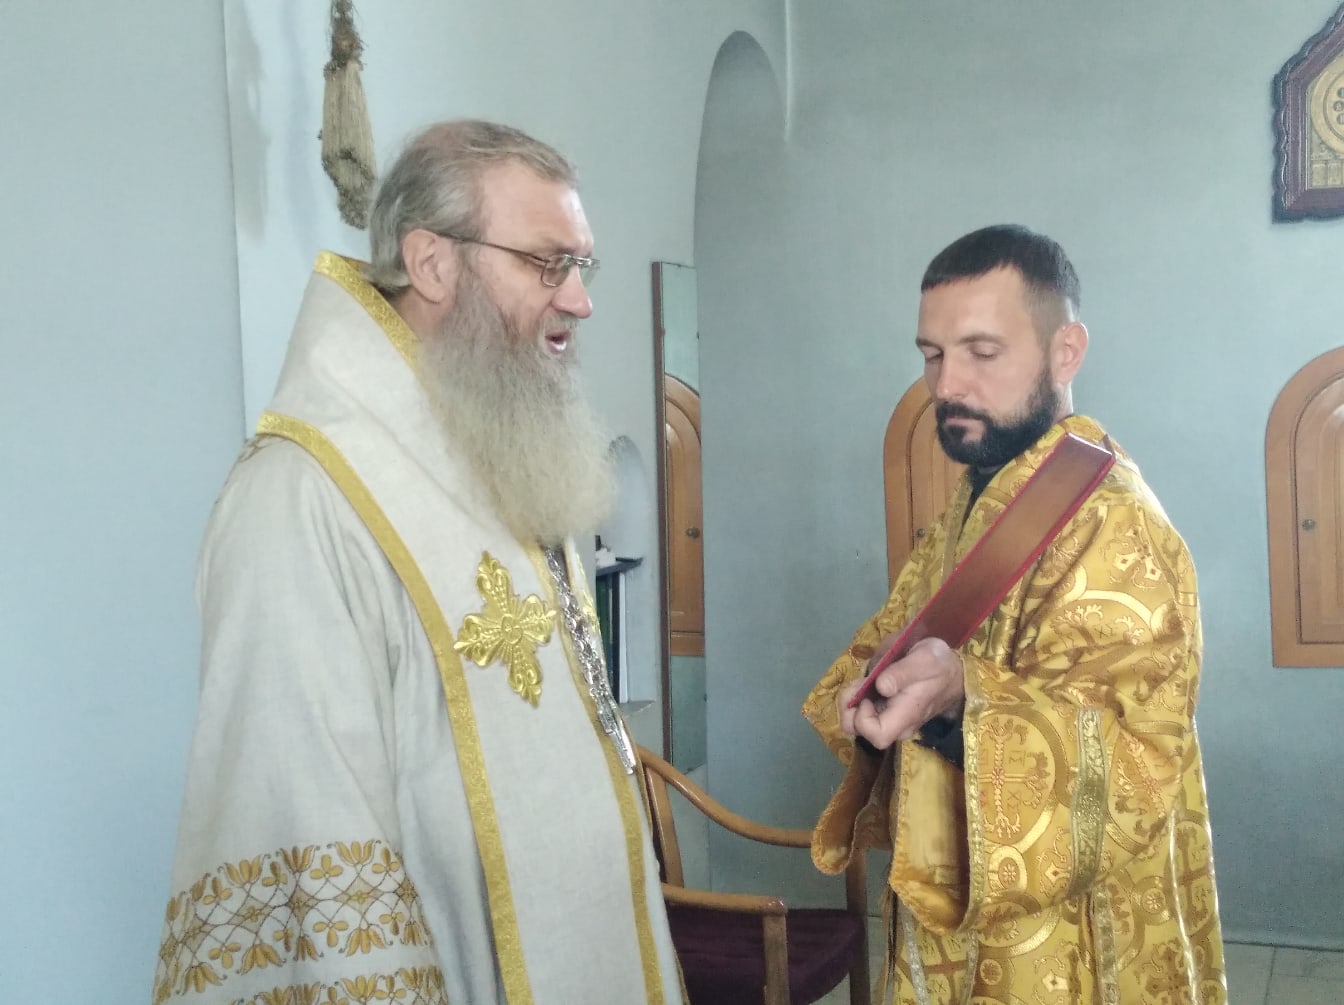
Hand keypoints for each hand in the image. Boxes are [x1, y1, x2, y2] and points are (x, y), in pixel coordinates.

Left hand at [839, 636, 964, 750]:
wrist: (953, 673)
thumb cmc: (939, 665)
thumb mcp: (925, 658)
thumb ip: (902, 672)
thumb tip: (881, 686)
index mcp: (906, 715)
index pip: (877, 736)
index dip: (862, 719)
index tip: (866, 696)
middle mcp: (896, 726)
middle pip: (860, 731)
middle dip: (849, 708)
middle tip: (858, 684)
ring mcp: (891, 721)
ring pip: (857, 723)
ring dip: (851, 702)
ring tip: (862, 681)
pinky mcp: (887, 713)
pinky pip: (863, 714)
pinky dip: (858, 699)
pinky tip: (867, 684)